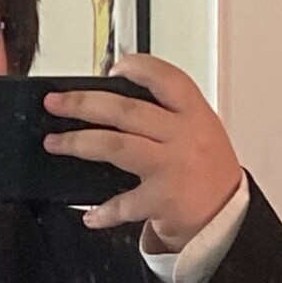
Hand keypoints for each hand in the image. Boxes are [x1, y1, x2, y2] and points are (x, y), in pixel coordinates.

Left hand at [42, 54, 241, 252]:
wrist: (227, 213)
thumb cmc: (205, 167)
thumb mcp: (196, 129)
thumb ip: (163, 112)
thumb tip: (107, 99)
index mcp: (193, 113)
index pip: (166, 78)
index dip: (137, 68)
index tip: (111, 68)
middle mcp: (183, 136)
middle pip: (126, 111)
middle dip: (83, 103)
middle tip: (54, 103)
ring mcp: (172, 167)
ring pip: (116, 146)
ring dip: (78, 143)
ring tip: (54, 142)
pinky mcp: (163, 200)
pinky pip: (124, 203)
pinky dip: (103, 211)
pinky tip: (90, 214)